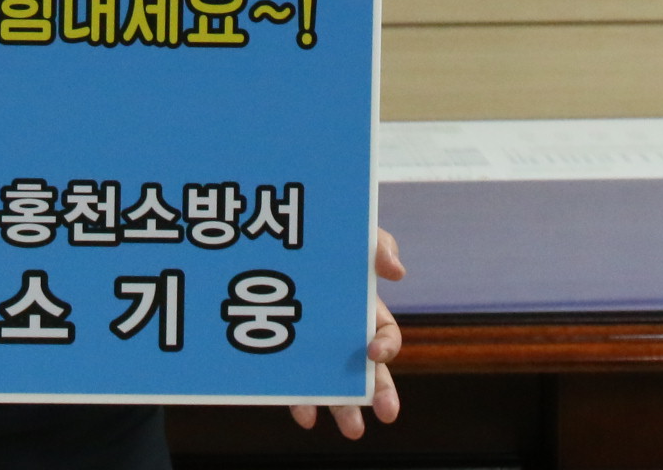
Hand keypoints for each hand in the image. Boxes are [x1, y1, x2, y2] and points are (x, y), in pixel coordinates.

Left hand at [288, 226, 404, 440]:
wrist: (265, 245)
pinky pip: (296, 385)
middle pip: (369, 371)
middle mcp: (342, 337)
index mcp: (361, 310)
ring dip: (346, 407)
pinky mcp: (286, 360)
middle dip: (380, 393)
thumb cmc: (321, 240)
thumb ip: (377, 243)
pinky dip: (303, 401)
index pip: (384, 333)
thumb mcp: (351, 234)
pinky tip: (305, 415)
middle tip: (388, 414)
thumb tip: (397, 271)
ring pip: (336, 385)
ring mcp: (314, 351)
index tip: (374, 352)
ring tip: (353, 430)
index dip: (385, 344)